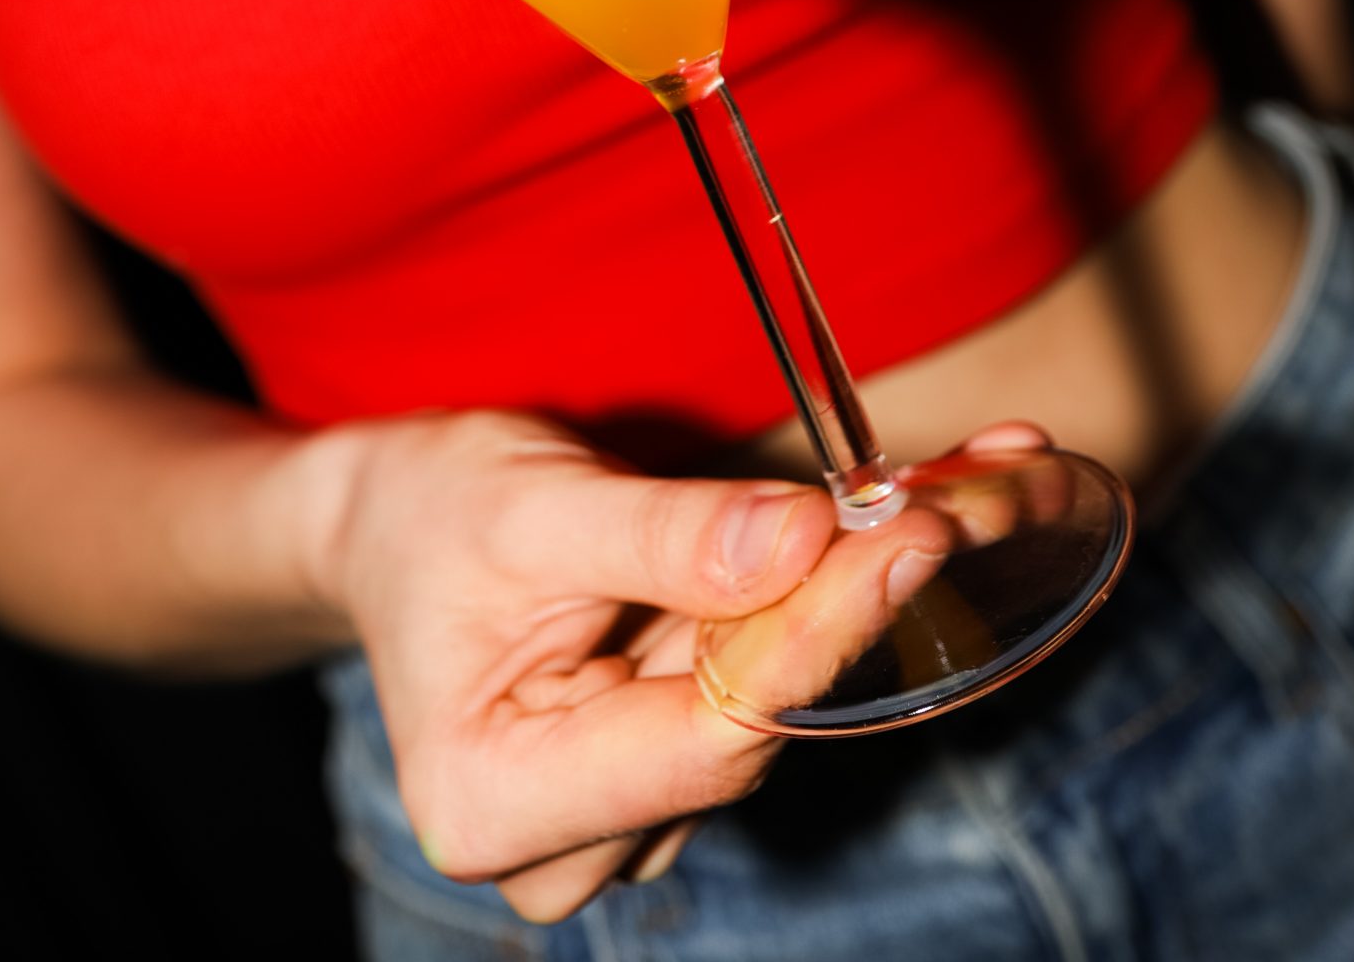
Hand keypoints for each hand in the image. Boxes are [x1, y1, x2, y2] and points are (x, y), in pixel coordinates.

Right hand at [307, 407, 963, 923]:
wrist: (394, 522)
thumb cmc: (436, 510)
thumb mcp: (532, 503)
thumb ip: (663, 534)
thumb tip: (803, 542)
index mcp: (495, 801)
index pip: (703, 738)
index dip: (814, 639)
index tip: (909, 542)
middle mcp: (563, 851)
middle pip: (748, 733)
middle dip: (853, 610)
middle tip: (959, 508)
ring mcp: (623, 824)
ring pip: (771, 714)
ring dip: (854, 606)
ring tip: (947, 508)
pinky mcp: (666, 777)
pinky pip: (764, 695)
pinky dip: (820, 611)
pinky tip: (886, 542)